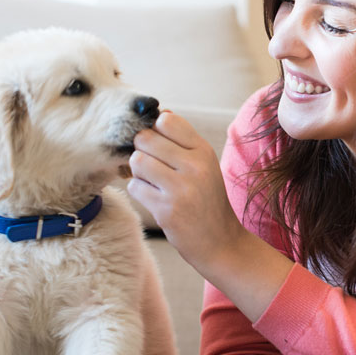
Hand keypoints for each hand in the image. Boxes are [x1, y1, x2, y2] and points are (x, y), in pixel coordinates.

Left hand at [127, 111, 244, 266]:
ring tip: (153, 183)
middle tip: (152, 166)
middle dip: (142, 150)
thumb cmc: (207, 200)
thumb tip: (160, 112)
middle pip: (146, 138)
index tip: (159, 145)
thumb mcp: (205, 165)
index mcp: (204, 151)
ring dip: (138, 172)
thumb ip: (183, 141)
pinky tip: (154, 199)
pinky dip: (139, 192)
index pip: (167, 120)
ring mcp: (180, 188)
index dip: (156, 130)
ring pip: (137, 161)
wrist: (220, 242)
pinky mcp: (166, 210)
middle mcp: (194, 166)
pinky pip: (135, 187)